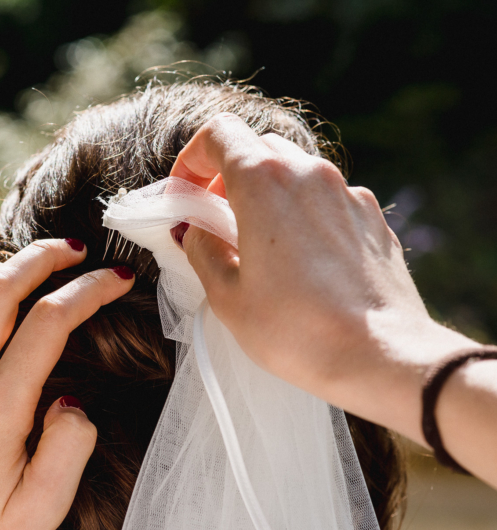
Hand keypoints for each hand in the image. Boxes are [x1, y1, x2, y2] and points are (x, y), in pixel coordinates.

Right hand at [170, 113, 479, 446]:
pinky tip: (299, 262)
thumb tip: (197, 232)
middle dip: (227, 178)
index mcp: (265, 183)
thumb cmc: (297, 331)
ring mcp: (347, 193)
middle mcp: (309, 174)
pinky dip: (302, 214)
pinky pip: (326, 200)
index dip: (192, 159)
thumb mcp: (226, 297)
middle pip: (257, 149)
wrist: (382, 357)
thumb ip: (201, 251)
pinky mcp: (372, 218)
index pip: (219, 133)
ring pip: (294, 172)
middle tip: (214, 223)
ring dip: (266, 196)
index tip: (185, 195)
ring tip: (256, 246)